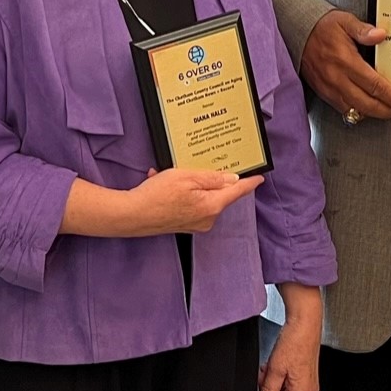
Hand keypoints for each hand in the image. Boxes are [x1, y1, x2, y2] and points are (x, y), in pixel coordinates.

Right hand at [114, 168, 262, 236]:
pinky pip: (187, 203)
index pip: (236, 191)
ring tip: (168, 175)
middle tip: (193, 166)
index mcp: (212, 206)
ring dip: (187, 183)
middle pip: (217, 193)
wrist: (131, 216)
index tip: (259, 177)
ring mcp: (194, 223)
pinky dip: (177, 192)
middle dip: (206, 178)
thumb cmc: (157, 196)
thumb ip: (211, 178)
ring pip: (200, 196)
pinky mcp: (182, 224)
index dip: (248, 183)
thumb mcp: (187, 177)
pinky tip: (161, 182)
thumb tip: (230, 178)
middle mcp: (207, 218)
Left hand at [258, 285, 322, 390]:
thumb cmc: (295, 340)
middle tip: (264, 376)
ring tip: (270, 367)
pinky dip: (279, 376)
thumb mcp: (275, 368)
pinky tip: (276, 364)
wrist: (305, 321)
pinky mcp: (305, 374)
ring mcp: (308, 382)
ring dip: (272, 383)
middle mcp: (308, 390)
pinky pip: (288, 383)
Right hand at [298, 10, 390, 121]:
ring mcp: (329, 88)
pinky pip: (342, 109)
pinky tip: (367, 107)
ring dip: (373, 113)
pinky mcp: (323, 92)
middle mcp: (337, 78)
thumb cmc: (323, 27)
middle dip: (387, 110)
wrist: (298, 32)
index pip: (375, 85)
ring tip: (387, 109)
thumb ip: (364, 29)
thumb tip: (381, 35)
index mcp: (346, 61)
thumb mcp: (345, 21)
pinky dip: (357, 111)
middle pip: (367, 104)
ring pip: (355, 111)